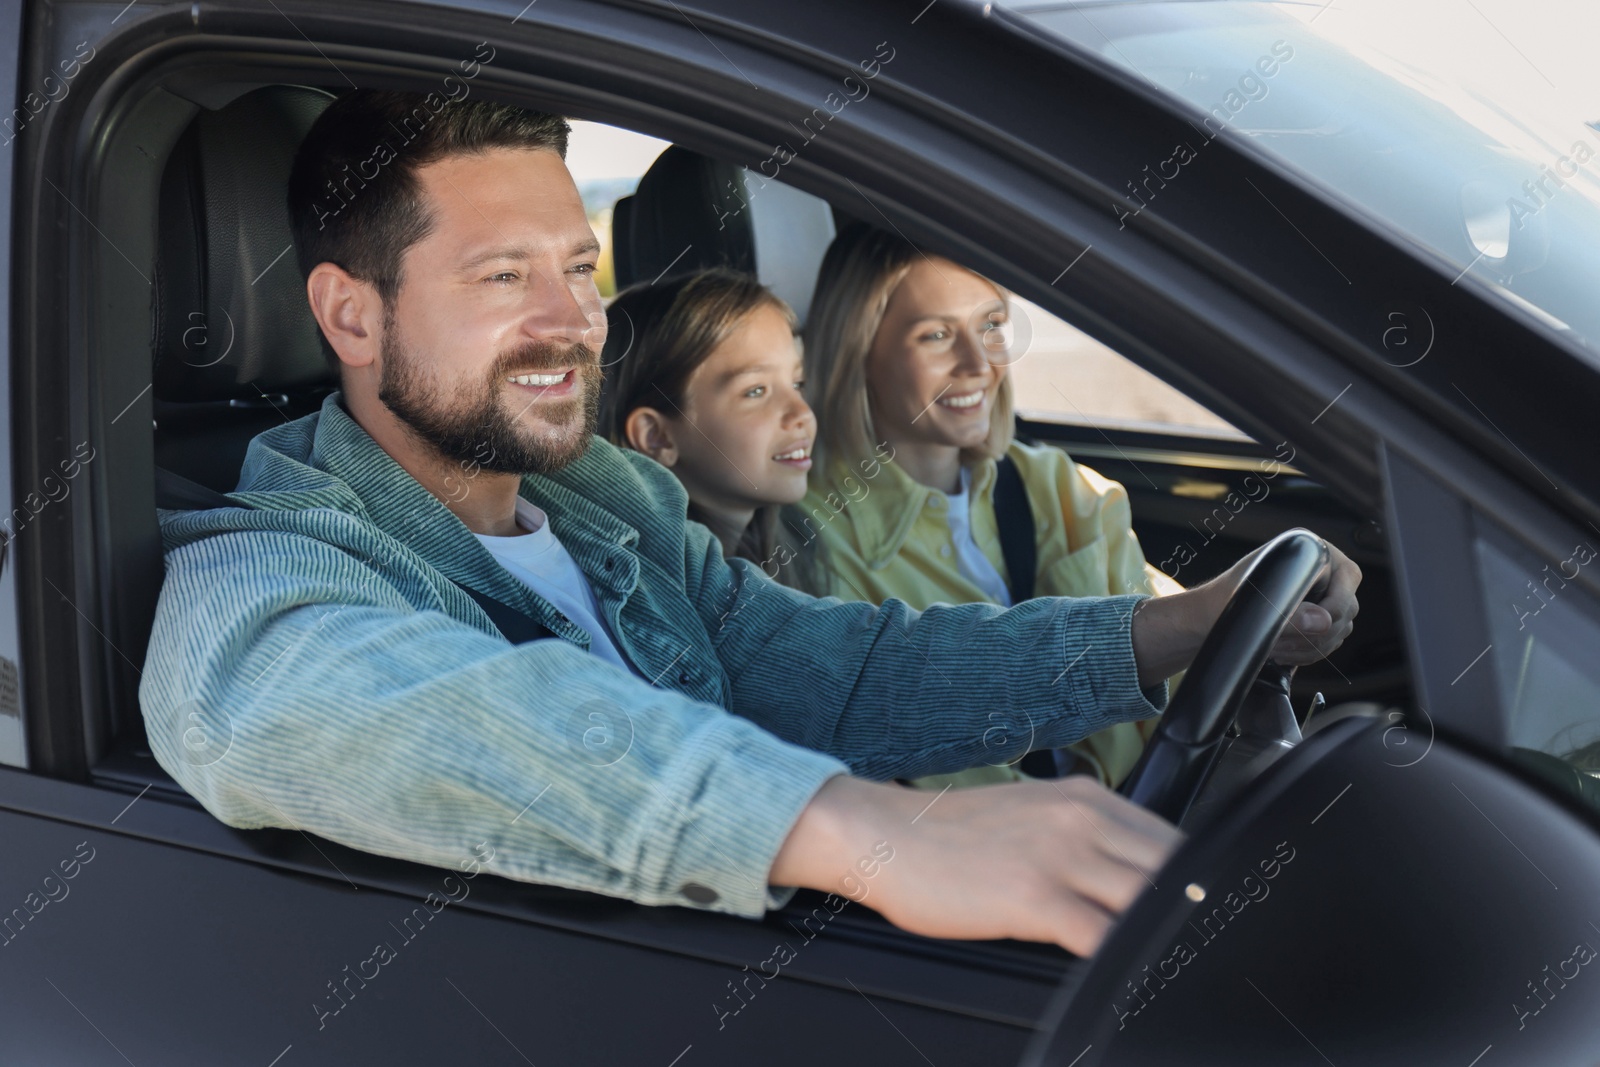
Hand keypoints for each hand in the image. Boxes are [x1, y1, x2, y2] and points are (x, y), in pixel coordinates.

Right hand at [770, 775, 1181, 955]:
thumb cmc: (947, 836)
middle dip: (1194, 910)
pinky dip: (1124, 961)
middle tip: (1205, 949)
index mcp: (1085, 799)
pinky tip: (1128, 979)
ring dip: (1165, 938)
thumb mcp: (1029, 816)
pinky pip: (1103, 938)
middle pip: (1172, 870)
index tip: (1205, 913)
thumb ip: (1082, 838)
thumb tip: (1121, 883)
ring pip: (1148, 902)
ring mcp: (1060, 857)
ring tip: (1178, 969)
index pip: (1171, 840)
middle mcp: (1081, 820)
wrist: (883, 835)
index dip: (1196, 882)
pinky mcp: (1035, 897)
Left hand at [1211, 537, 1361, 665]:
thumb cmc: (1223, 600)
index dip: (1335, 607)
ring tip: (1277, 648)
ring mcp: (1320, 594)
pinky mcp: (1314, 618)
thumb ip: (1290, 614)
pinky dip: (1308, 652)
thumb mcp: (1254, 605)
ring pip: (1339, 629)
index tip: (1312, 627)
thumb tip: (1324, 621)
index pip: (1348, 577)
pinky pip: (1328, 642)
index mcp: (1310, 550)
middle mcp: (1321, 569)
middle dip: (1315, 633)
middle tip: (1283, 643)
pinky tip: (1283, 652)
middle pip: (1346, 608)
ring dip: (1310, 646)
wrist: (1209, 617)